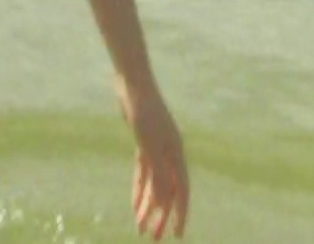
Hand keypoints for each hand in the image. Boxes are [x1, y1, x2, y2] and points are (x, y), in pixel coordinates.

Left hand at [117, 77, 188, 239]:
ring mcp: (158, 149)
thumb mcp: (149, 145)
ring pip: (155, 185)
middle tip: (154, 238)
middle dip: (162, 216)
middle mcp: (170, 154)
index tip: (176, 235)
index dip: (179, 214)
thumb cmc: (143, 113)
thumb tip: (165, 202)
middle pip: (168, 192)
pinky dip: (139, 190)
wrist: (132, 84)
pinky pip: (143, 174)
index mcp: (176, 154)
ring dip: (148, 206)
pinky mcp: (144, 145)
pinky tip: (134, 205)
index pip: (181, 191)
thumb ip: (158, 173)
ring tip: (141, 228)